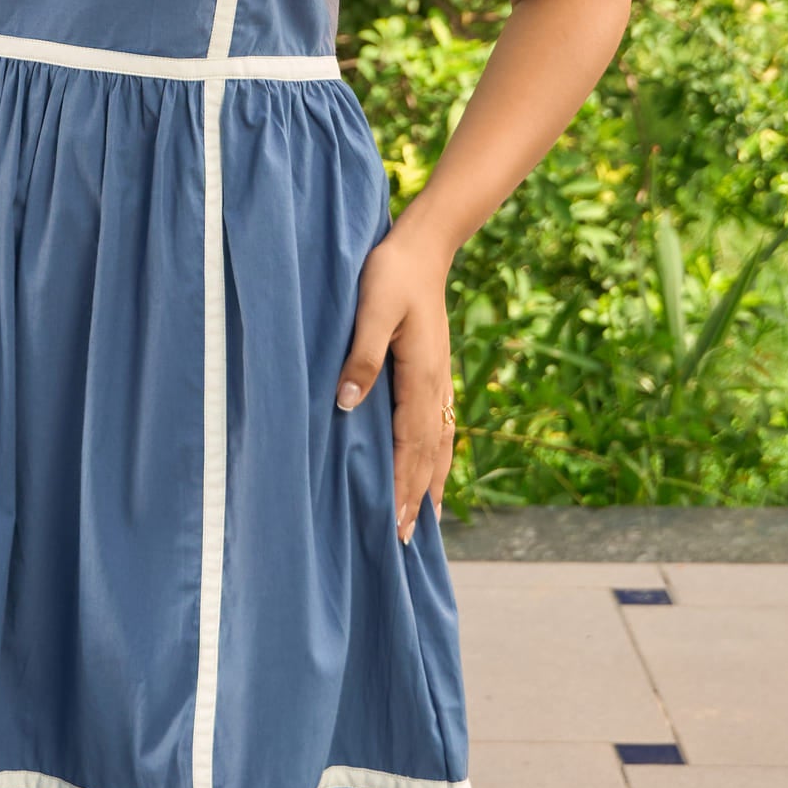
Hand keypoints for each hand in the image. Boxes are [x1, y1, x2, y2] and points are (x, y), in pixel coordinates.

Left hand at [334, 222, 456, 543]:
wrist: (423, 247)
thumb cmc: (391, 273)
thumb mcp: (372, 309)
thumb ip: (363, 355)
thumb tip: (348, 403)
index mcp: (421, 376)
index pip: (412, 445)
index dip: (404, 486)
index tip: (396, 523)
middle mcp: (436, 385)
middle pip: (429, 454)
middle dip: (417, 497)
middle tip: (405, 540)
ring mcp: (439, 380)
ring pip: (439, 443)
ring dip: (430, 483)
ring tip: (424, 521)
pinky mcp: (434, 372)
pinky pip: (439, 426)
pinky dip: (436, 457)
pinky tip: (431, 468)